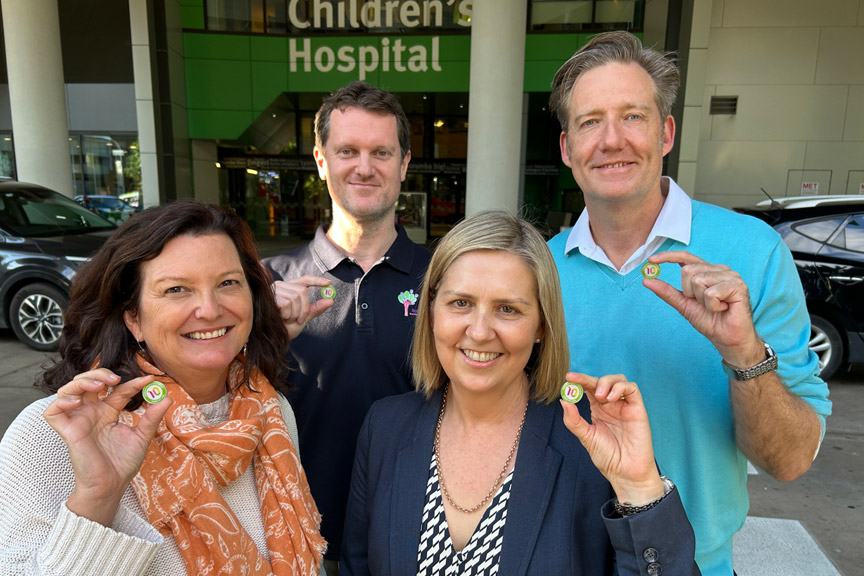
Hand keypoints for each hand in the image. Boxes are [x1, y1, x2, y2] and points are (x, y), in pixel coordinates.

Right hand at [42, 369, 172, 524]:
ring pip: (69, 390)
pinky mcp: (67, 431)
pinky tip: (76, 402)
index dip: (132, 383)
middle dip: (99, 374)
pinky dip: (61, 401)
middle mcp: (92, 413)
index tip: (150, 380)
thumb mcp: (142, 436)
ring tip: (99, 385)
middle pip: (88, 382)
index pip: (118, 390)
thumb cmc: (123, 463)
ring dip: (81, 382)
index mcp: (109, 412)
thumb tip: (167, 397)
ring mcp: (78, 420)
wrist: (111, 485)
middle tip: (115, 379)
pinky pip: (52, 411)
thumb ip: (152, 417)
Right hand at [273, 276, 335, 339]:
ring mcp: (275, 290)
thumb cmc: (286, 327)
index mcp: (290, 288)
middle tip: (300, 320)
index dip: (317, 280)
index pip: (305, 280)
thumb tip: (331, 301)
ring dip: (296, 313)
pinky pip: (286, 303)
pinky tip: (282, 318)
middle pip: (302, 291)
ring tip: (289, 320)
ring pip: (295, 297)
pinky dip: (287, 314)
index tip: (329, 283)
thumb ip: (316, 308)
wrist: (274, 337)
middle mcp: (282, 286)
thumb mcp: (304, 317)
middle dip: (305, 308)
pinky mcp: (270, 297)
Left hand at [560, 372, 663, 504]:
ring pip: (619, 380)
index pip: (588, 388)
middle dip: (589, 378)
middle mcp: (611, 405)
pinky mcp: (637, 409)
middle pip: (602, 381)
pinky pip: (632, 389)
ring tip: (599, 396)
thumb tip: (563, 401)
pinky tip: (610, 399)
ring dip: (606, 381)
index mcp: (598, 409)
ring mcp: (625, 406)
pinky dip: (620, 388)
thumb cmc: (607, 457)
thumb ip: (574, 420)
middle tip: (578, 383)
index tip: (568, 378)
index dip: (579, 380)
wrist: (624, 473)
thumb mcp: (586, 437)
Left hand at [644, 251, 764, 365]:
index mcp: (706, 270)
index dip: (668, 256)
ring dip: (702, 301)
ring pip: (698, 281)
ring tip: (716, 307)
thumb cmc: (710, 321)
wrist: (727, 338)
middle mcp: (719, 269)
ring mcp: (730, 275)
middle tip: (703, 304)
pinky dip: (712, 305)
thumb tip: (646, 280)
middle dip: (689, 293)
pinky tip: (723, 308)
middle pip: (688, 271)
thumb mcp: (683, 305)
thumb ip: (667, 292)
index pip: (685, 257)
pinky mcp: (738, 285)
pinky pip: (711, 292)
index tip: (651, 260)